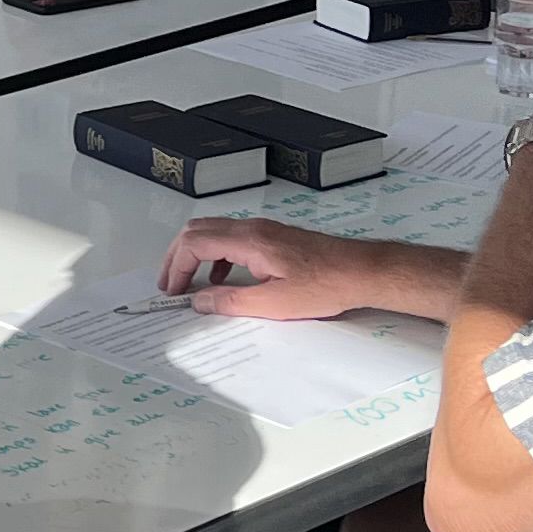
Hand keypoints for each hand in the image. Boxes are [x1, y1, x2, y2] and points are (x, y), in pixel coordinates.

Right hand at [160, 217, 433, 321]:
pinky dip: (216, 255)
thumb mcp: (274, 303)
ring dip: (195, 255)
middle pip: (197, 230)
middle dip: (177, 257)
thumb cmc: (323, 287)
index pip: (194, 243)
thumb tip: (198, 300)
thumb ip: (231, 301)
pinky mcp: (274, 236)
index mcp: (248, 241)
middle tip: (170, 285)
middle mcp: (252, 228)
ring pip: (214, 231)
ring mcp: (264, 229)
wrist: (362, 270)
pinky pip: (232, 237)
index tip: (173, 292)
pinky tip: (224, 279)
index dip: (176, 267)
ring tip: (191, 284)